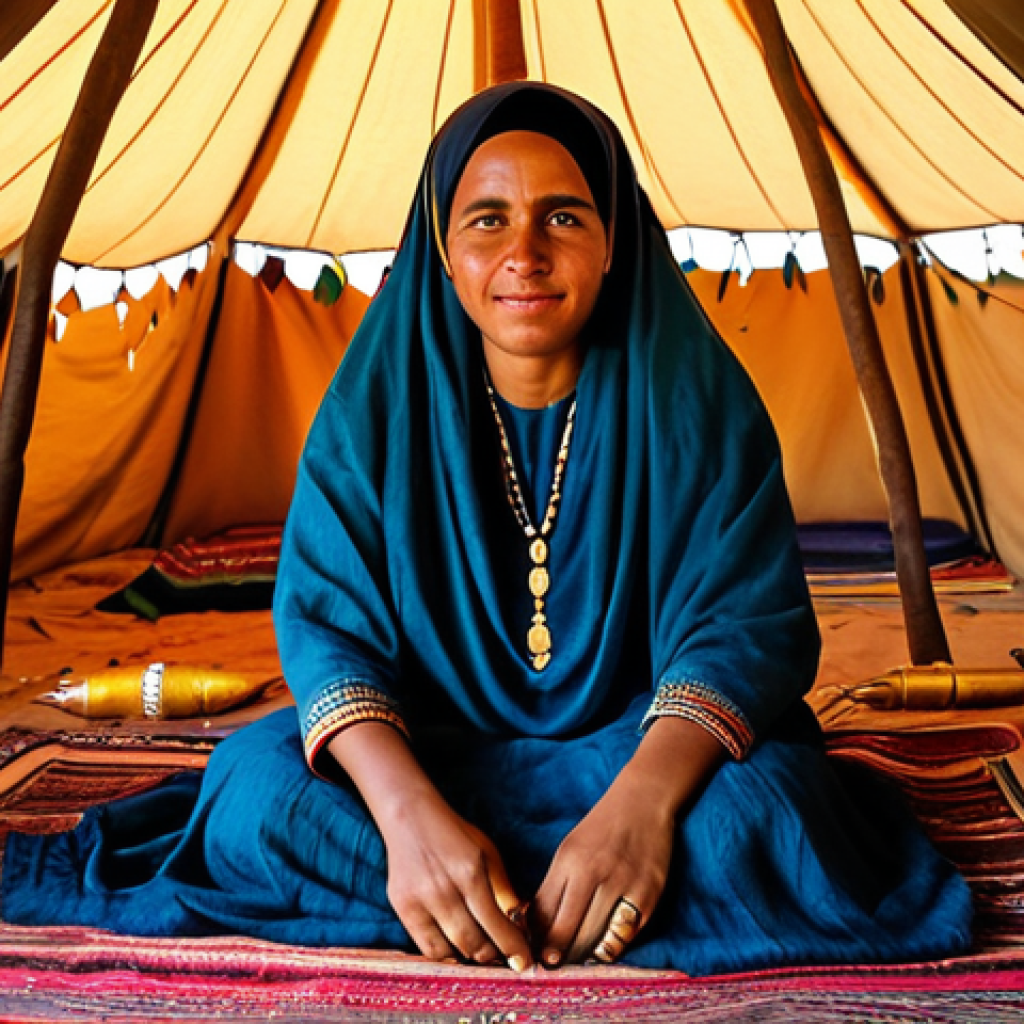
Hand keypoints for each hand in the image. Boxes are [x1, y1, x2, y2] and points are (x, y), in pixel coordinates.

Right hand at [380, 791, 532, 968]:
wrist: (410, 818)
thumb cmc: (455, 835)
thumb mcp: (487, 853)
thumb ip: (503, 890)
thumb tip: (519, 926)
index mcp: (469, 873)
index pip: (496, 924)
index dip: (513, 948)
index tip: (524, 963)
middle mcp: (443, 890)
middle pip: (474, 943)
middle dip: (494, 956)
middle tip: (505, 959)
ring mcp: (420, 902)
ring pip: (451, 950)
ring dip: (471, 958)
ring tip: (483, 954)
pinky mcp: (403, 909)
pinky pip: (427, 948)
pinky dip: (446, 955)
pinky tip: (458, 950)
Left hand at [530, 776, 673, 964]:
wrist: (643, 801)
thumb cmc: (601, 829)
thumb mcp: (569, 850)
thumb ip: (554, 886)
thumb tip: (532, 925)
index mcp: (569, 860)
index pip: (544, 912)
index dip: (535, 939)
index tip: (531, 955)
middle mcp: (594, 873)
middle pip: (567, 930)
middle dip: (556, 955)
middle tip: (550, 968)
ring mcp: (623, 884)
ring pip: (594, 937)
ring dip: (581, 956)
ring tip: (573, 964)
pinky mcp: (648, 895)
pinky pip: (625, 935)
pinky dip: (611, 948)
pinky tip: (601, 951)